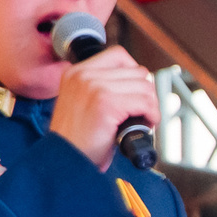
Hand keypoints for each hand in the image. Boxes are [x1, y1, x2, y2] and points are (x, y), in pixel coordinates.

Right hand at [49, 42, 158, 169]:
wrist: (64, 160)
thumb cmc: (77, 139)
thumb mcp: (82, 102)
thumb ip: (101, 86)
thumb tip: (139, 80)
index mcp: (76, 72)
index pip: (119, 55)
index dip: (135, 74)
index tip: (137, 93)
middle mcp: (83, 75)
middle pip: (137, 71)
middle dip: (146, 93)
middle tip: (142, 111)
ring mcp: (95, 87)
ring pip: (145, 86)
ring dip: (151, 105)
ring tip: (143, 119)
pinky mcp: (106, 104)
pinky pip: (145, 102)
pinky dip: (152, 115)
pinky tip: (146, 124)